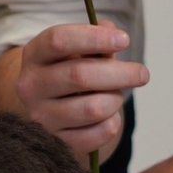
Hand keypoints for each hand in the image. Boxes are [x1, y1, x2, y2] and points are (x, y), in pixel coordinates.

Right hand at [1, 22, 144, 162]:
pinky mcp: (57, 142)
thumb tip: (111, 30)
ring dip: (115, 100)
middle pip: (80, 75)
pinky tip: (107, 116)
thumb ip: (94, 40)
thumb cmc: (67, 74)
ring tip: (115, 95)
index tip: (124, 40)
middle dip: (120, 73)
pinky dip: (113, 123)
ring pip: (94, 108)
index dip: (93, 38)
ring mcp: (41, 116)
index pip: (58, 40)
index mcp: (34, 56)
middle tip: (142, 73)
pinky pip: (99, 133)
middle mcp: (30, 86)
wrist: (48, 110)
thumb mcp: (75, 52)